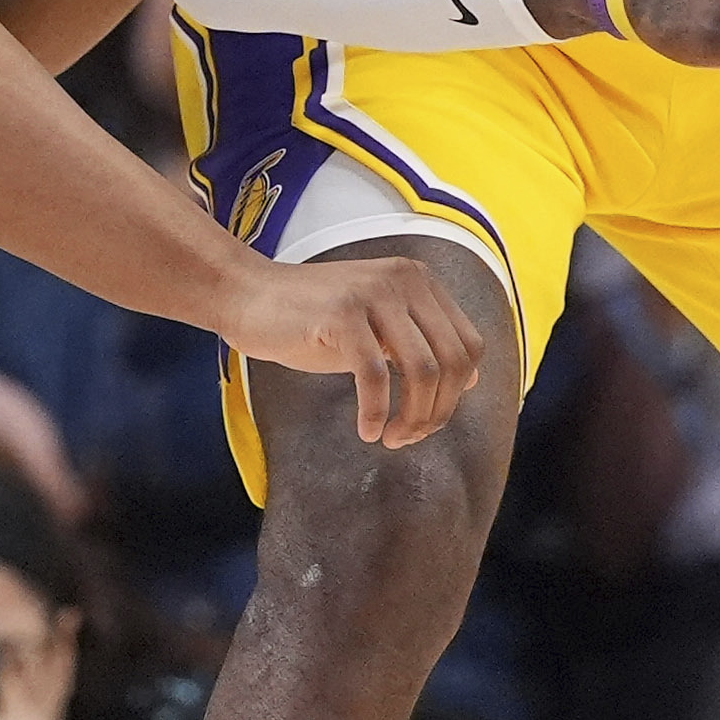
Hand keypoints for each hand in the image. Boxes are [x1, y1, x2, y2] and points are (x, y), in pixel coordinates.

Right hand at [222, 250, 482, 446]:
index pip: (468, 346)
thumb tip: (472, 380)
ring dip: (412, 418)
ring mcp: (374, 293)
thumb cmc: (311, 319)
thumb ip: (421, 346)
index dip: (456, 394)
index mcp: (419, 282)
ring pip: (423, 371)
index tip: (425, 421)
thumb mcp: (377, 328)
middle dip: (436, 412)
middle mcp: (405, 280)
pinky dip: (376, 413)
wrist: (248, 295)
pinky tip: (367, 430)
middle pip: (453, 362)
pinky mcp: (342, 313)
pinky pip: (375, 376)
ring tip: (390, 439)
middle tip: (407, 437)